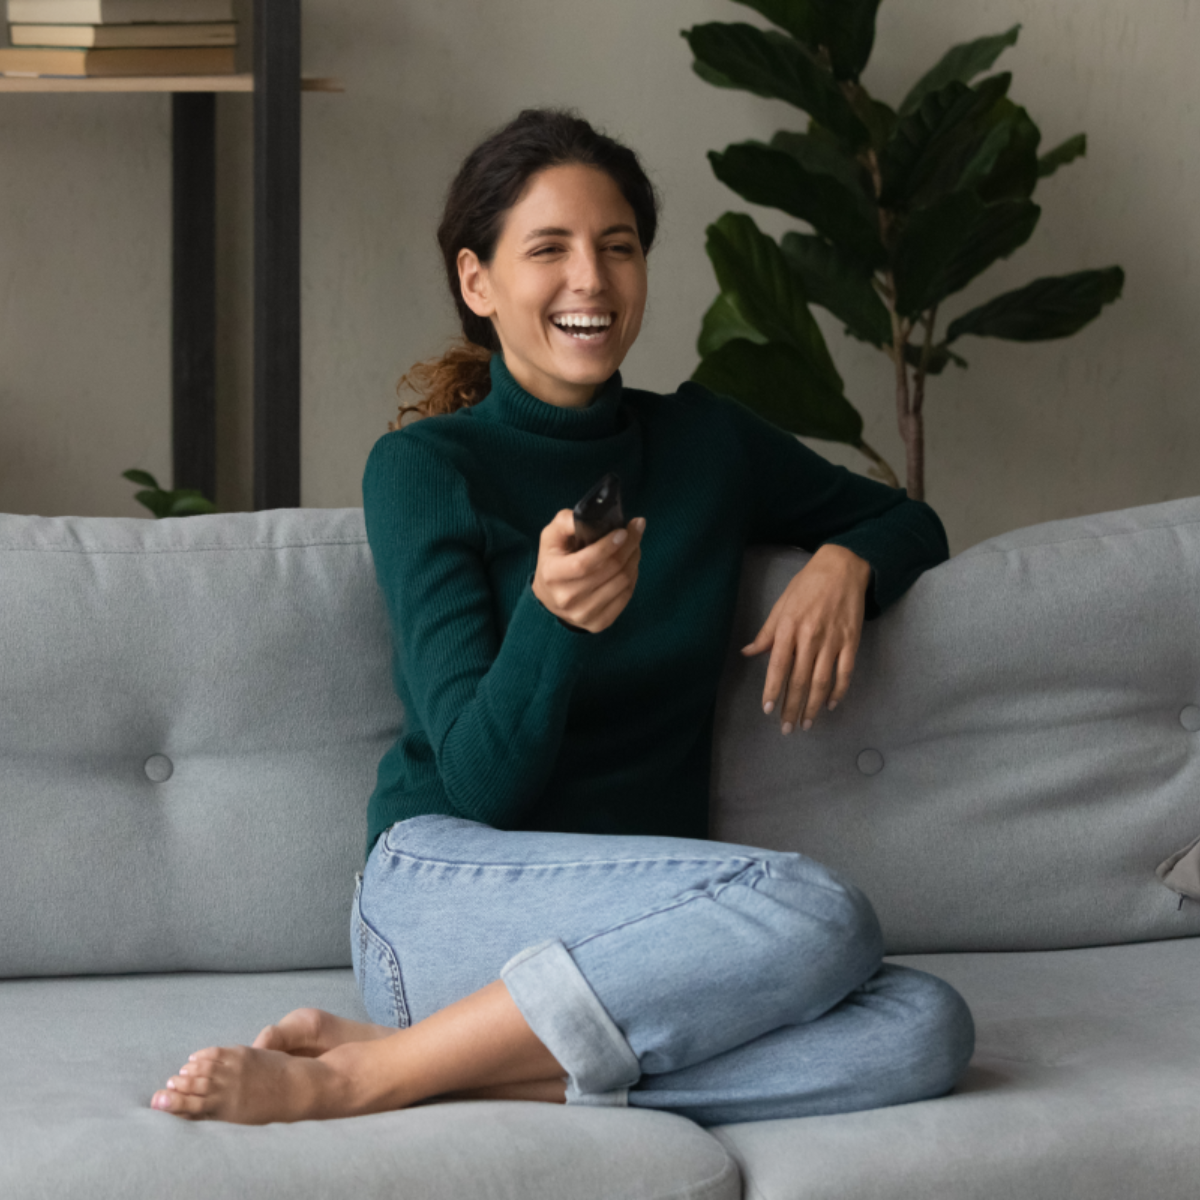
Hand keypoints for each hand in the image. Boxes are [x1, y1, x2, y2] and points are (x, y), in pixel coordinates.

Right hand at [531, 510, 645, 633]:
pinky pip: (626, 597)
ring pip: (621, 583)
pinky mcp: (597, 624)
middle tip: (636, 530)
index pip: (585, 563)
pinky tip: (631, 565)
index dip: (608, 546)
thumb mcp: (552, 536)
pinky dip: (633, 577)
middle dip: (628, 547)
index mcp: (552, 575)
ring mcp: (582, 614)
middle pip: (609, 571)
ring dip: (634, 560)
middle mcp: (566, 598)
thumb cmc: (554, 560)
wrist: (549, 597)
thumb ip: (566, 521)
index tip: (623, 531)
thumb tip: (590, 516)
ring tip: (634, 546)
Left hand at [740, 545, 871, 733]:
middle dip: (792, 707)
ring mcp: (833, 640)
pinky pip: (845, 672)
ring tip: (805, 724)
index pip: (778, 666)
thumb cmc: (807, 585)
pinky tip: (830, 705)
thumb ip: (766, 632)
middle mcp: (810, 636)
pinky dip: (838, 692)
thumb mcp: (781, 605)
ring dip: (812, 706)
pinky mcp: (851, 641)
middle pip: (800, 680)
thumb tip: (747, 653)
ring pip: (822, 682)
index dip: (773, 690)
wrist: (843, 567)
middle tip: (786, 729)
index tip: (768, 710)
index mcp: (789, 627)